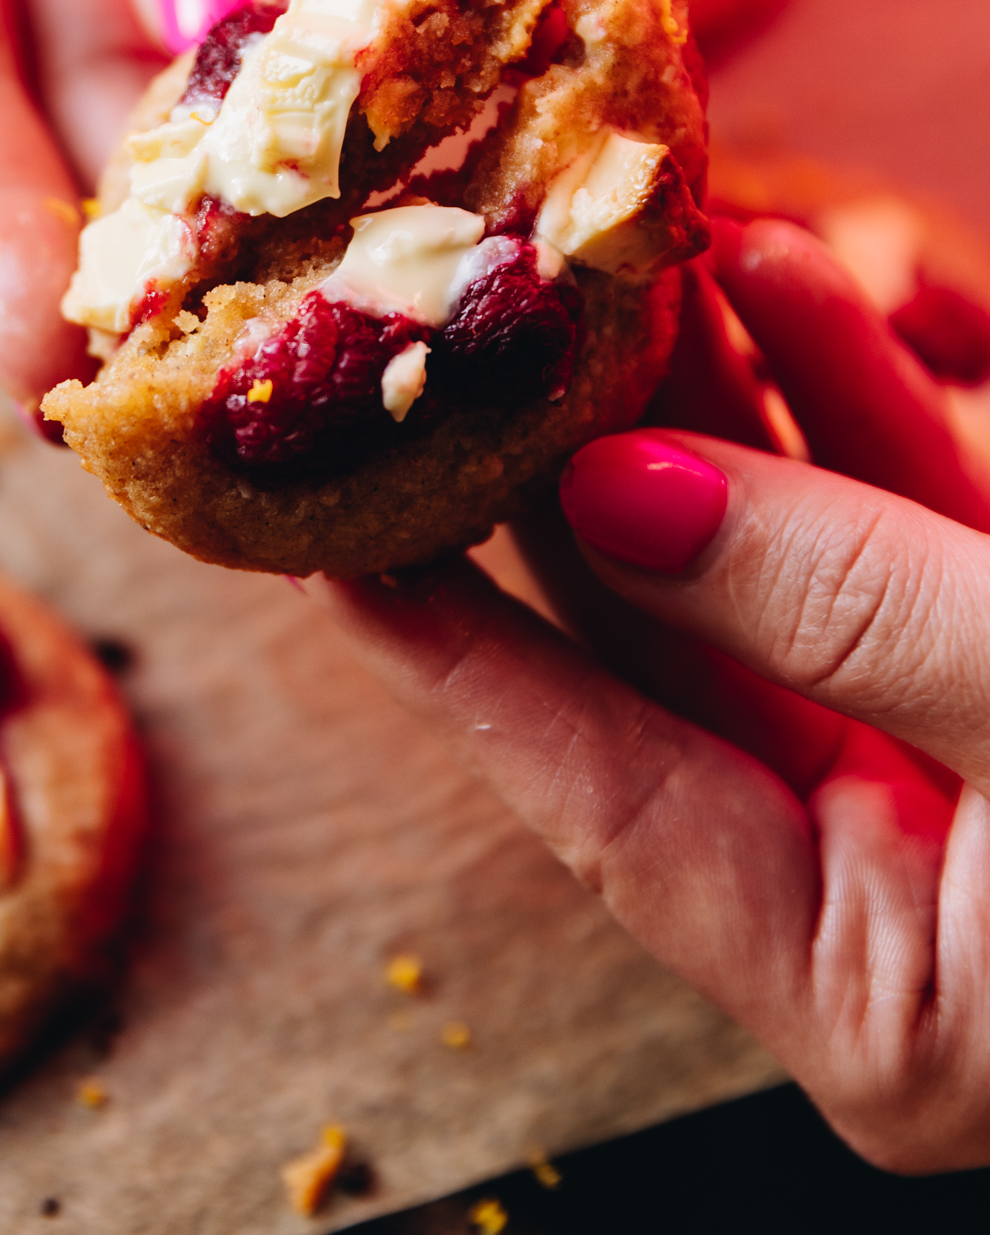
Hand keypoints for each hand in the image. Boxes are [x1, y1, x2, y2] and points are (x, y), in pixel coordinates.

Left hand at [321, 219, 989, 1171]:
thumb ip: (854, 616)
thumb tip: (623, 499)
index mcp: (874, 991)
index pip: (598, 791)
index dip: (452, 642)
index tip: (312, 517)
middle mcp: (905, 887)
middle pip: (673, 652)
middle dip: (575, 467)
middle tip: (447, 323)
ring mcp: (982, 768)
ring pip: (789, 558)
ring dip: (716, 393)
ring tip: (610, 243)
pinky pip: (919, 522)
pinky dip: (861, 397)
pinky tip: (782, 272)